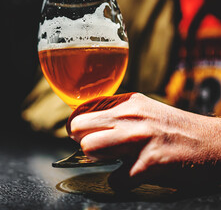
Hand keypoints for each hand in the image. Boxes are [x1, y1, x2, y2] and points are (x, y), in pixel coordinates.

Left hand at [69, 93, 220, 189]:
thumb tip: (85, 127)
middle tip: (99, 149)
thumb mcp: (145, 111)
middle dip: (83, 141)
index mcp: (128, 102)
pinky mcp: (149, 163)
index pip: (81, 110)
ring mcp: (140, 138)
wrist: (216, 144)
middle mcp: (131, 116)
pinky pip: (116, 179)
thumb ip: (116, 115)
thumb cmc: (176, 130)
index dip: (77, 127)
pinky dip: (122, 182)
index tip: (83, 135)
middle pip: (78, 128)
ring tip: (115, 160)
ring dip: (97, 159)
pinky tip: (135, 176)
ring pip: (89, 147)